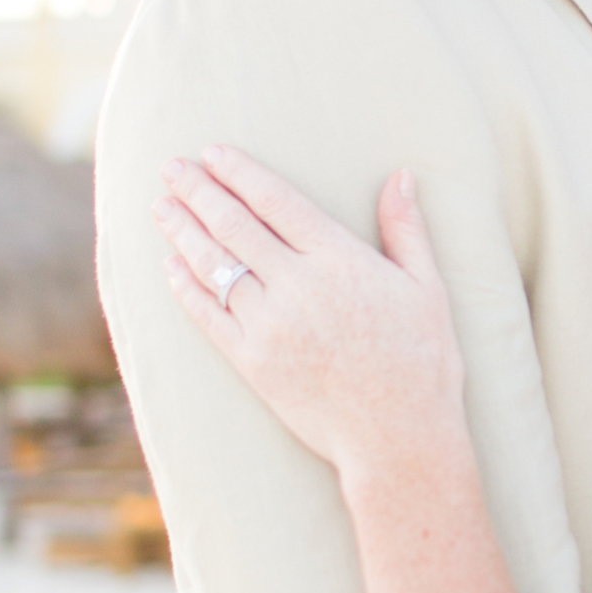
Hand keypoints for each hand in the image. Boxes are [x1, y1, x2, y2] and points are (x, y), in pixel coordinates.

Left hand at [155, 149, 466, 492]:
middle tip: (172, 167)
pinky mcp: (252, 362)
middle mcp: (298, 286)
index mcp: (340, 261)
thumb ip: (407, 230)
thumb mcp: (428, 289)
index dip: (239, 173)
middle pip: (234, 225)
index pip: (276, 201)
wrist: (399, 439)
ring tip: (162, 207)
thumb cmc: (424, 364)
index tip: (213, 153)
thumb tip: (400, 175)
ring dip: (183, 231)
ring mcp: (270, 325)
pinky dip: (186, 287)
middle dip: (198, 191)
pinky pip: (208, 315)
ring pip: (214, 266)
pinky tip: (171, 267)